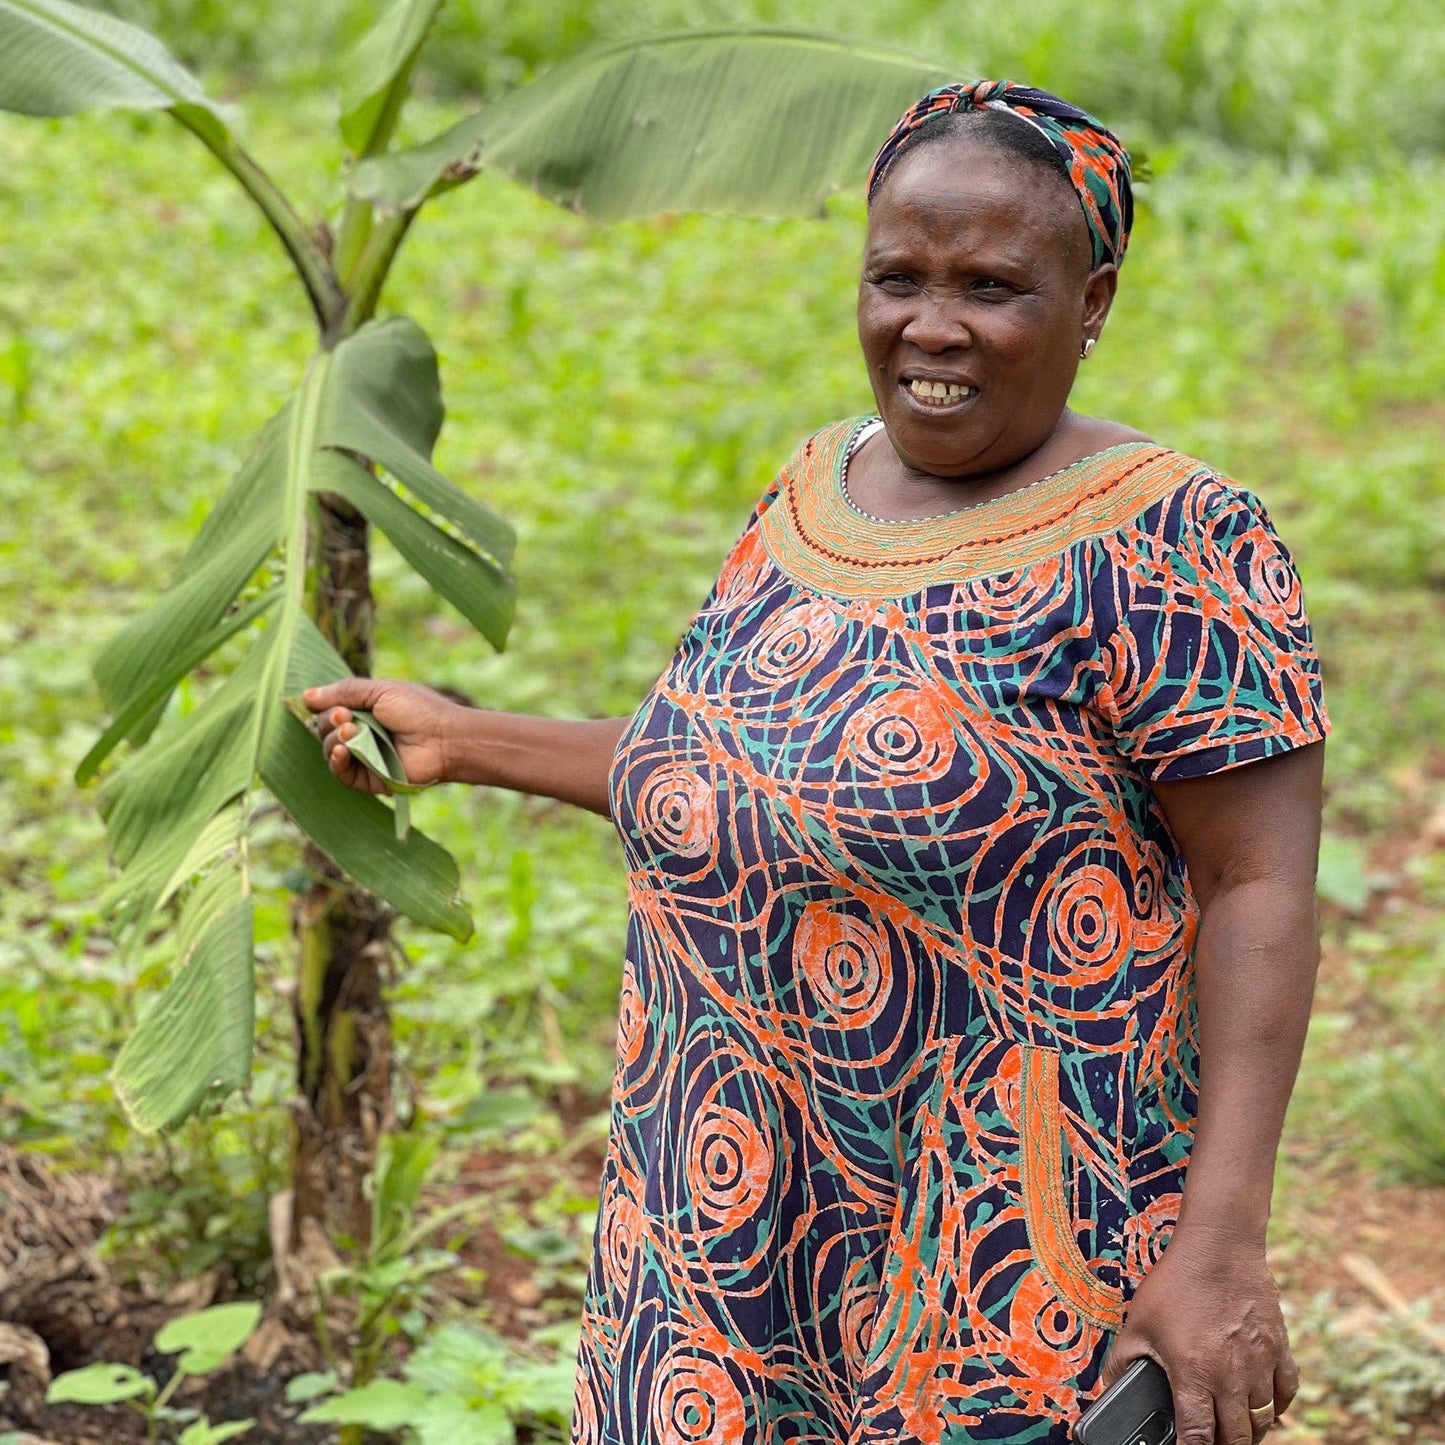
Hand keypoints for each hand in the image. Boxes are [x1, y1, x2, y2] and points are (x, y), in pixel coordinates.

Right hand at [302, 679, 463, 793]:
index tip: (330, 702)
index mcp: (365, 711)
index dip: (325, 706)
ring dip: (334, 738)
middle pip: (324, 729)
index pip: (329, 709)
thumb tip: (306, 696)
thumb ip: (344, 691)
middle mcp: (362, 734)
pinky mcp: (368, 779)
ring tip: (352, 730)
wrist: (444, 738)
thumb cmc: (419, 710)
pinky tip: (341, 750)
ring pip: (329, 749)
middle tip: (346, 716)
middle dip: (329, 721)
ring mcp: (364, 757)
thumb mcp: (380, 691)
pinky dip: (336, 761)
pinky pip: (341, 773)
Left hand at [1100, 1227, 1297, 1444]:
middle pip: (1236, 1437)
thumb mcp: (1138, 1322)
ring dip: (1248, 1431)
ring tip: (1232, 1431)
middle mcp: (1232, 1377)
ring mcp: (1260, 1365)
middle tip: (1210, 1441)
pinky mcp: (1280, 1349)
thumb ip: (1123, 1360)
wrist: (1218, 1247)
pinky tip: (1262, 1407)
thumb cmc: (1176, 1283)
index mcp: (1194, 1374)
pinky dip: (1276, 1408)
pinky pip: (1286, 1394)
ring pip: (1263, 1420)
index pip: (1198, 1437)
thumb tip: (1105, 1387)